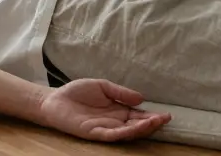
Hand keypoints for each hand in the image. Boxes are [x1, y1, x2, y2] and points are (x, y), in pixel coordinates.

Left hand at [37, 79, 170, 141]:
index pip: (138, 115)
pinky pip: (113, 135)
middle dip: (152, 123)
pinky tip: (136, 127)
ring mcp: (105, 128)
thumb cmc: (77, 92)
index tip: (166, 114)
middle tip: (166, 119)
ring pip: (128, 132)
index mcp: (117, 110)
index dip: (152, 116)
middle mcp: (114, 121)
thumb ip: (120, 92)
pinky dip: (126, 132)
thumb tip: (142, 98)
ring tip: (156, 122)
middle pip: (137, 125)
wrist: (54, 99)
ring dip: (142, 128)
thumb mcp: (102, 86)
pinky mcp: (95, 133)